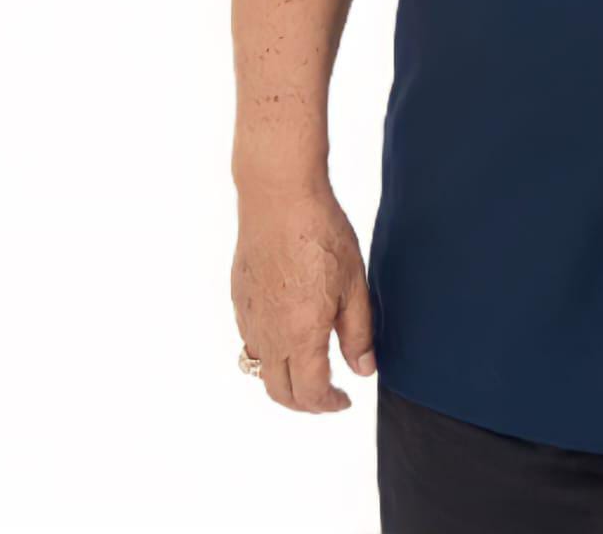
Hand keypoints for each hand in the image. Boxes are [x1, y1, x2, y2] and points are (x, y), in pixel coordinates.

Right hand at [232, 185, 376, 412]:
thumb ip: (358, 333)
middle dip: (304, 403)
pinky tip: (288, 332)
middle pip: (278, 391)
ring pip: (259, 368)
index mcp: (300, 335)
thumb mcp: (354, 284)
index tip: (344, 400)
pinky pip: (251, 340)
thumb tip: (363, 370)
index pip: (310, 393)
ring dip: (283, 380)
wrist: (279, 197)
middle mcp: (269, 334)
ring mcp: (249, 317)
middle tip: (327, 395)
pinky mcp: (239, 298)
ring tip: (309, 369)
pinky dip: (268, 352)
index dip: (329, 405)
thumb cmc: (321, 234)